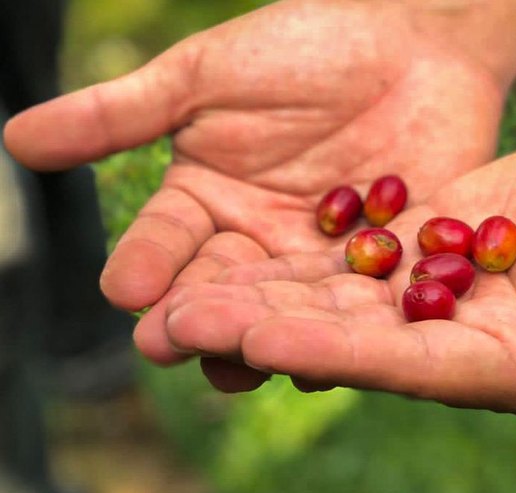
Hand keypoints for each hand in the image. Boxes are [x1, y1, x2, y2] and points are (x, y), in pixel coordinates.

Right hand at [3, 0, 502, 368]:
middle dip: (198, 315)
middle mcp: (257, 242)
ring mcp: (319, 263)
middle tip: (170, 344)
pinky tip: (325, 362)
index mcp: (207, 202)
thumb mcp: (205, 77)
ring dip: (264, 338)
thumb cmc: (306, 46)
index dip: (145, 263)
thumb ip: (121, 114)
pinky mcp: (382, 273)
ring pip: (286, 311)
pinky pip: (357, 310)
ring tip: (241, 366)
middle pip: (223, 290)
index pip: (167, 242)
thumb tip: (16, 140)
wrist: (415, 44)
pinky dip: (342, 334)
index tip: (124, 290)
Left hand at [164, 122, 515, 467]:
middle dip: (271, 331)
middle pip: (358, 343)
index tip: (262, 343)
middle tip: (178, 324)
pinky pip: (358, 258)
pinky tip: (235, 245)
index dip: (341, 356)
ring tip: (180, 291)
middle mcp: (468, 344)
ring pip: (342, 302)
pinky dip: (299, 254)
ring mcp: (447, 299)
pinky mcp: (435, 255)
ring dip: (266, 296)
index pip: (416, 368)